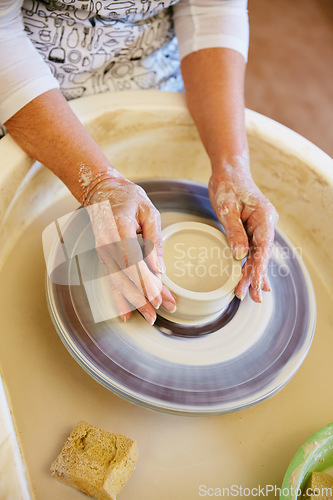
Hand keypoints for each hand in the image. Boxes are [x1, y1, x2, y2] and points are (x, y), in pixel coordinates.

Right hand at [84, 175, 176, 323]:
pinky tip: (126, 314)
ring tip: (149, 317)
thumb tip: (160, 269)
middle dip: (142, 297)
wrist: (102, 190)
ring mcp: (103, 251)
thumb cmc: (128, 199)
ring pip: (118, 282)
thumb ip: (155, 240)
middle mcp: (107, 243)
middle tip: (158, 313)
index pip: (132, 261)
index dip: (144, 281)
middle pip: (125, 276)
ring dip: (134, 302)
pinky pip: (111, 280)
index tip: (157, 296)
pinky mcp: (104, 257)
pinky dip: (119, 298)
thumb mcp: (149, 211)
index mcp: (120, 227)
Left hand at [208, 163, 277, 301]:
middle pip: (262, 255)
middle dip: (255, 276)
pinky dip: (250, 265)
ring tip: (248, 294)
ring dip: (252, 274)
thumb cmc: (227, 184)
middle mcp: (266, 223)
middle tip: (249, 296)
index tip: (254, 284)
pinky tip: (252, 280)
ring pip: (257, 255)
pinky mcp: (251, 230)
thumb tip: (240, 255)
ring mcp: (260, 227)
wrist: (228, 171)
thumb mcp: (227, 207)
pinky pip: (252, 251)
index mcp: (264, 216)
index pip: (263, 247)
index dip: (259, 268)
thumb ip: (234, 231)